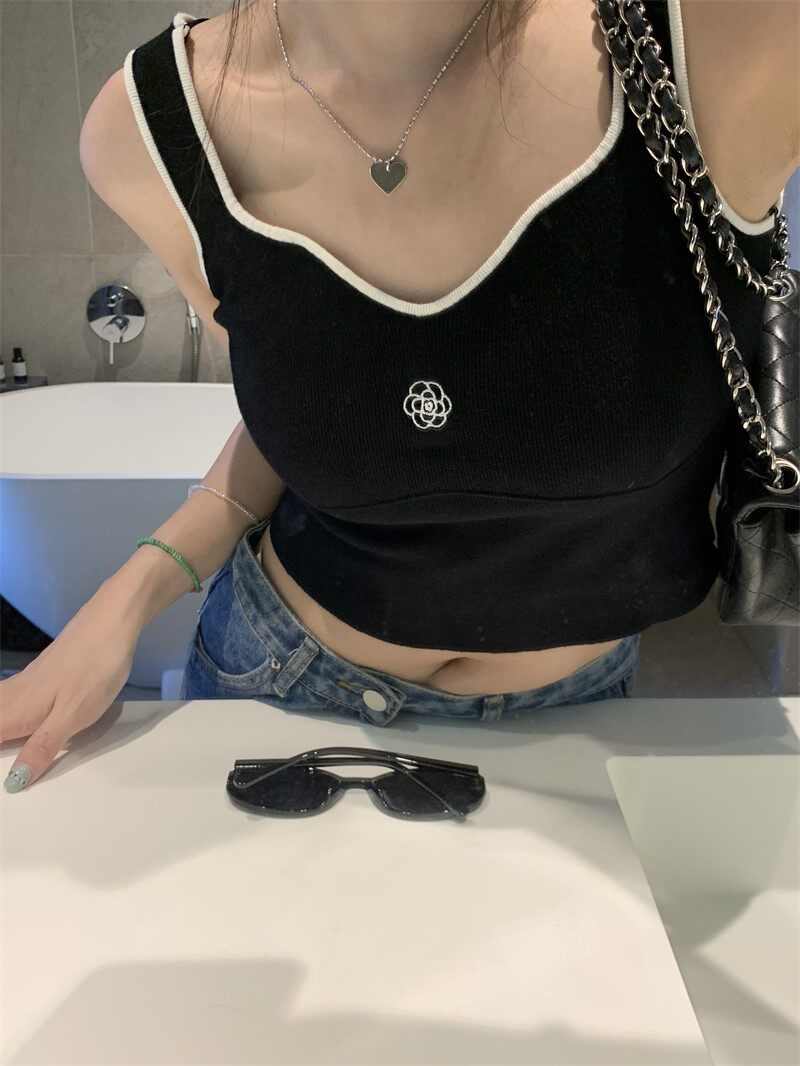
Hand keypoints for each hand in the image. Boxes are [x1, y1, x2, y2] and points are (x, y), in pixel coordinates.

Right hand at [0, 589, 138, 791]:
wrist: (112, 620)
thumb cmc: (95, 668)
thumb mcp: (74, 716)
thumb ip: (42, 747)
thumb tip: (13, 781)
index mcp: (19, 711)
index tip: (5, 777)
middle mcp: (16, 695)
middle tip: (6, 756)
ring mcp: (28, 681)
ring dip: (0, 722)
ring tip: (7, 738)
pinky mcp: (42, 672)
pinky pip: (9, 695)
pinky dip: (3, 708)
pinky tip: (9, 709)